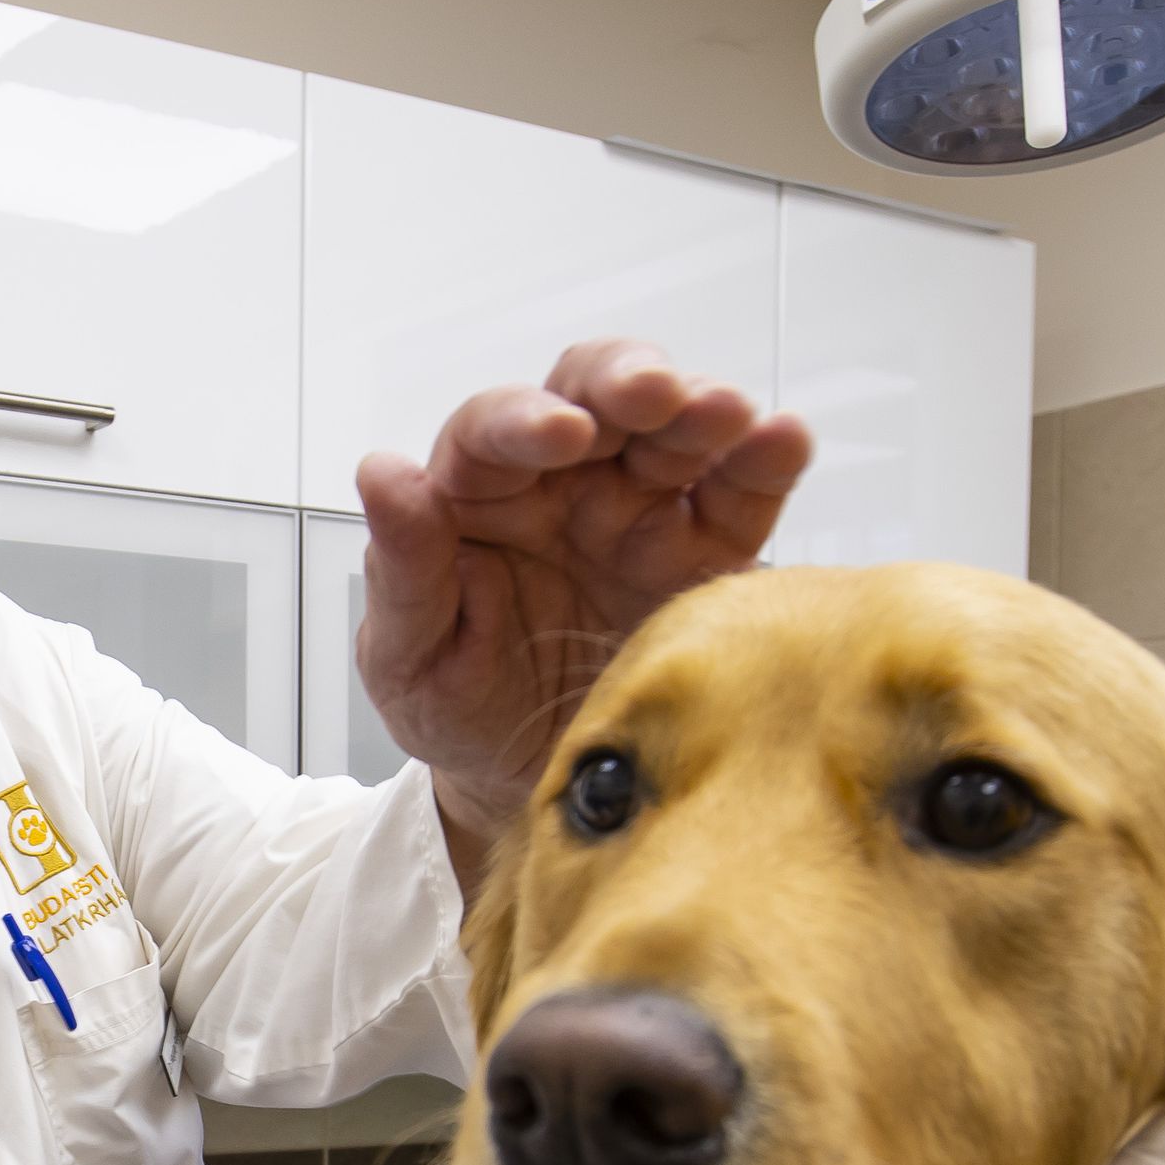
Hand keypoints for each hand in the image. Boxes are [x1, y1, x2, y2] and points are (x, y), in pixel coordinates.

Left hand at [355, 340, 810, 877]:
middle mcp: (563, 484)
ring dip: (705, 411)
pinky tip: (783, 442)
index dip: (526, 420)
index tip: (560, 434)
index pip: (495, 431)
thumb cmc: (455, 705)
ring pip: (676, 431)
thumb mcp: (407, 656)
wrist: (530, 783)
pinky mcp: (706, 554)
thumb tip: (381, 472)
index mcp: (479, 494)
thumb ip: (403, 569)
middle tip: (658, 395)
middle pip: (595, 397)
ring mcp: (640, 510)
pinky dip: (767, 461)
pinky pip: (740, 495)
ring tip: (728, 417)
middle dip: (627, 381)